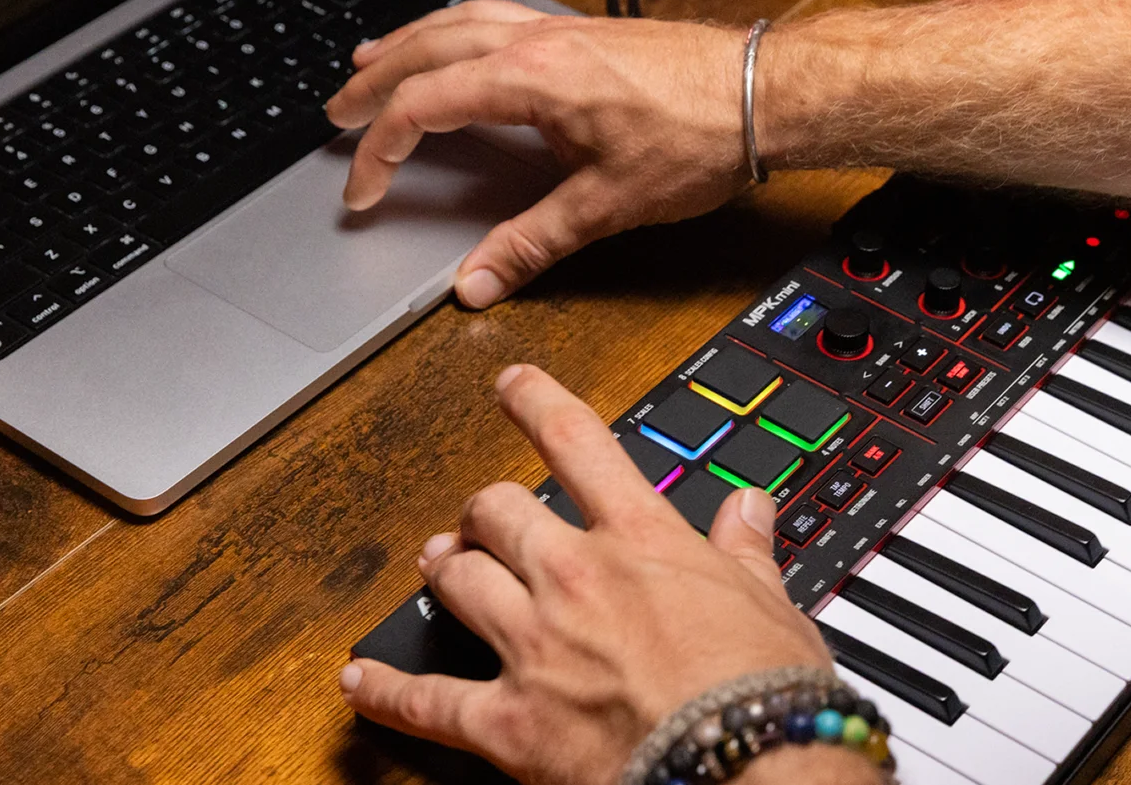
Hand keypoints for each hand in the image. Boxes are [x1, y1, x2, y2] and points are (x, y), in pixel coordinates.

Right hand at [325, 1, 753, 307]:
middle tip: (335, 113)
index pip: (424, 106)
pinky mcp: (583, 32)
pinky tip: (460, 44)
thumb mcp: (607, 204)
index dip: (381, 151)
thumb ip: (532, 243)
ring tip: (371, 62)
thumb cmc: (699, 137)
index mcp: (531, 77)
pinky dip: (456, 31)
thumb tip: (477, 283)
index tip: (364, 191)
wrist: (764, 92)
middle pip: (427, 49)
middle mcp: (537, 40)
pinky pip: (495, 17)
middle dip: (373, 83)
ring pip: (459, 22)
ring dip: (408, 44)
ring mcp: (560, 29)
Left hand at [338, 364, 833, 784]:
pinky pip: (428, 700)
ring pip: (460, 579)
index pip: (578, 443)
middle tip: (484, 516)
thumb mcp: (769, 601)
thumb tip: (750, 508)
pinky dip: (388, 691)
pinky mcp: (509, 720)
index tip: (513, 384)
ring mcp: (534, 645)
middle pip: (500, 511)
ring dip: (446, 568)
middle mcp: (575, 577)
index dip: (537, 403)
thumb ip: (745, 550)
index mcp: (641, 538)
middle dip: (486, 510)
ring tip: (438, 564)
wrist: (750, 769)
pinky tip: (361, 681)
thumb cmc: (767, 691)